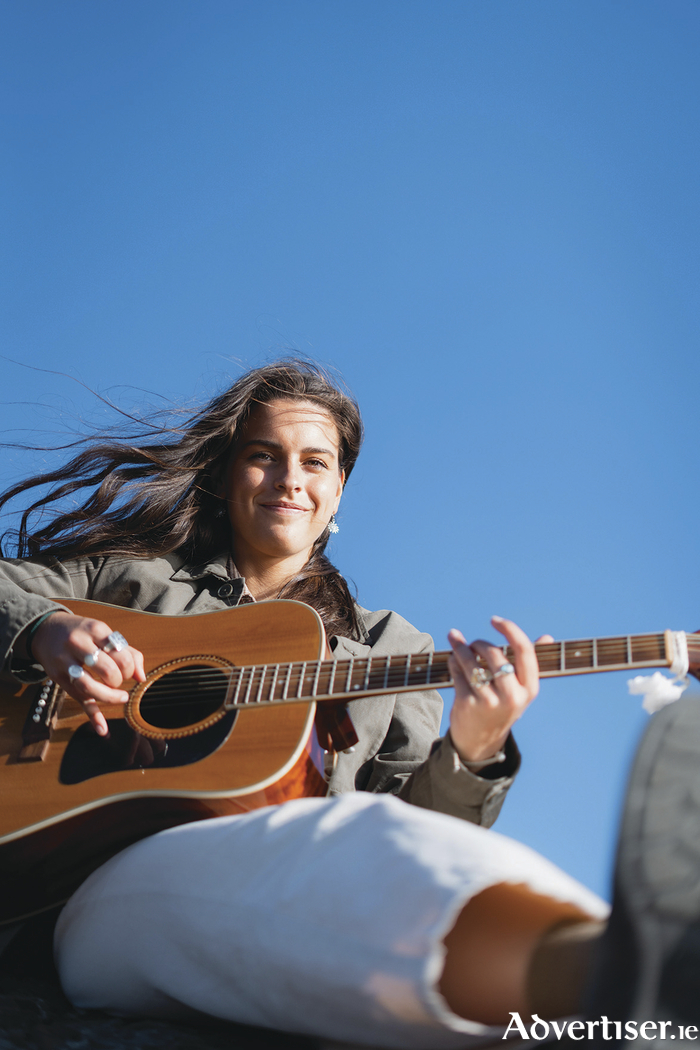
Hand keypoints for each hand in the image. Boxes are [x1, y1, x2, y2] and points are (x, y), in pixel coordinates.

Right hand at [31, 612, 145, 736]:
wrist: (45, 631)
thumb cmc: (82, 633)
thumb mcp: (103, 634)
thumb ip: (128, 652)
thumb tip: (142, 677)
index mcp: (95, 630)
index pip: (120, 652)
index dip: (130, 666)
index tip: (129, 670)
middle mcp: (78, 644)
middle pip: (106, 669)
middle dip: (119, 679)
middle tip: (121, 680)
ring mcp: (65, 662)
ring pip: (89, 686)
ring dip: (109, 697)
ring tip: (121, 697)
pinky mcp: (59, 678)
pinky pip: (78, 699)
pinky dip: (92, 716)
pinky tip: (103, 729)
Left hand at [448, 616, 551, 763]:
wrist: (481, 741)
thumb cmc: (503, 706)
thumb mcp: (520, 689)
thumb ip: (529, 663)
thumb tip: (547, 637)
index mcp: (529, 689)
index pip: (524, 650)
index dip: (509, 629)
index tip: (495, 620)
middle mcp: (512, 696)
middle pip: (493, 653)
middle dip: (479, 643)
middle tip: (473, 644)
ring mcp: (489, 701)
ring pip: (471, 661)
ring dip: (461, 647)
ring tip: (457, 643)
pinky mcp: (467, 704)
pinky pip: (457, 671)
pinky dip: (453, 661)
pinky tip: (453, 660)